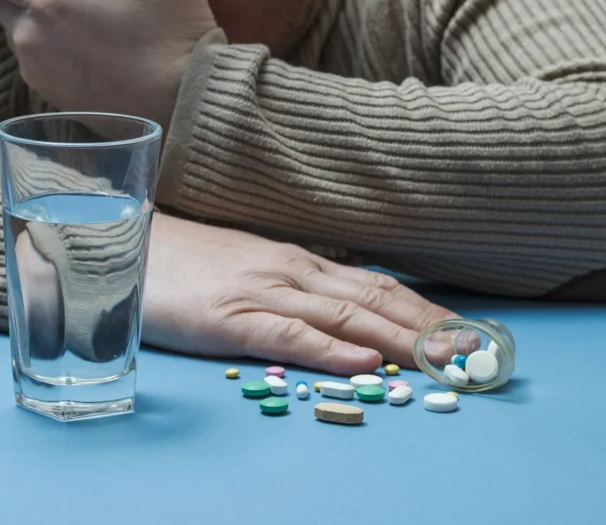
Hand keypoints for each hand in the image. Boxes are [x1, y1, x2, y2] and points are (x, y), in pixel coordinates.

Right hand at [142, 214, 459, 374]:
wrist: (127, 243)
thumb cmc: (187, 262)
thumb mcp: (250, 269)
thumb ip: (294, 288)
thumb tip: (342, 310)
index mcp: (300, 262)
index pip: (379, 285)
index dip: (426, 310)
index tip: (467, 333)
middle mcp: (292, 271)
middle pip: (376, 299)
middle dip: (431, 328)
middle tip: (477, 353)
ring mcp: (263, 292)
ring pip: (346, 316)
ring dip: (400, 340)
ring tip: (444, 360)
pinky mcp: (230, 317)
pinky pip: (288, 334)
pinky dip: (330, 349)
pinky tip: (364, 362)